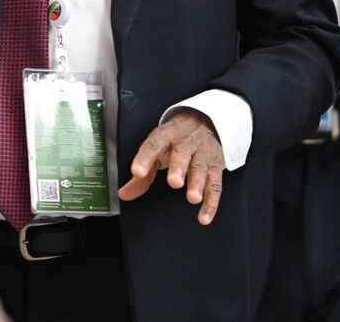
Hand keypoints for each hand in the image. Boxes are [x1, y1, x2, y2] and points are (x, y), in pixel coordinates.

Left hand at [118, 108, 225, 224]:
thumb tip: (124, 194)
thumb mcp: (158, 149)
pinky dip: (211, 203)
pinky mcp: (216, 167)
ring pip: (200, 168)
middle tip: (174, 182)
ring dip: (197, 183)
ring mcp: (203, 154)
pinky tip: (204, 217)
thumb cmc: (176, 140)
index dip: (145, 157)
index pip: (154, 144)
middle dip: (178, 168)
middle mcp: (186, 143)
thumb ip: (142, 174)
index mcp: (167, 135)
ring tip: (193, 198)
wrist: (206, 121)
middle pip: (182, 154)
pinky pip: (215, 186)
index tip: (137, 172)